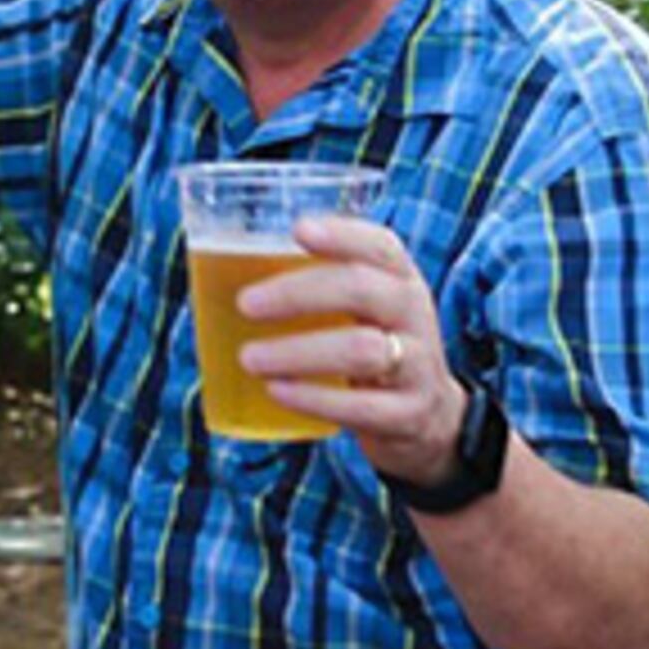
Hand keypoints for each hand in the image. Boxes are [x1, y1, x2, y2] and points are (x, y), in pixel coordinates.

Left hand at [229, 215, 480, 483]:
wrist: (427, 418)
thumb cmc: (373, 347)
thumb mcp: (363, 310)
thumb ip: (318, 286)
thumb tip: (221, 265)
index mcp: (400, 280)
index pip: (381, 246)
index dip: (342, 234)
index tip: (297, 230)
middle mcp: (414, 316)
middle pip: (363, 289)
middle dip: (299, 293)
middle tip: (245, 304)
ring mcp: (417, 366)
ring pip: (362, 350)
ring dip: (298, 352)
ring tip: (249, 357)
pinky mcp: (408, 414)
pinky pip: (362, 407)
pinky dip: (314, 399)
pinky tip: (276, 392)